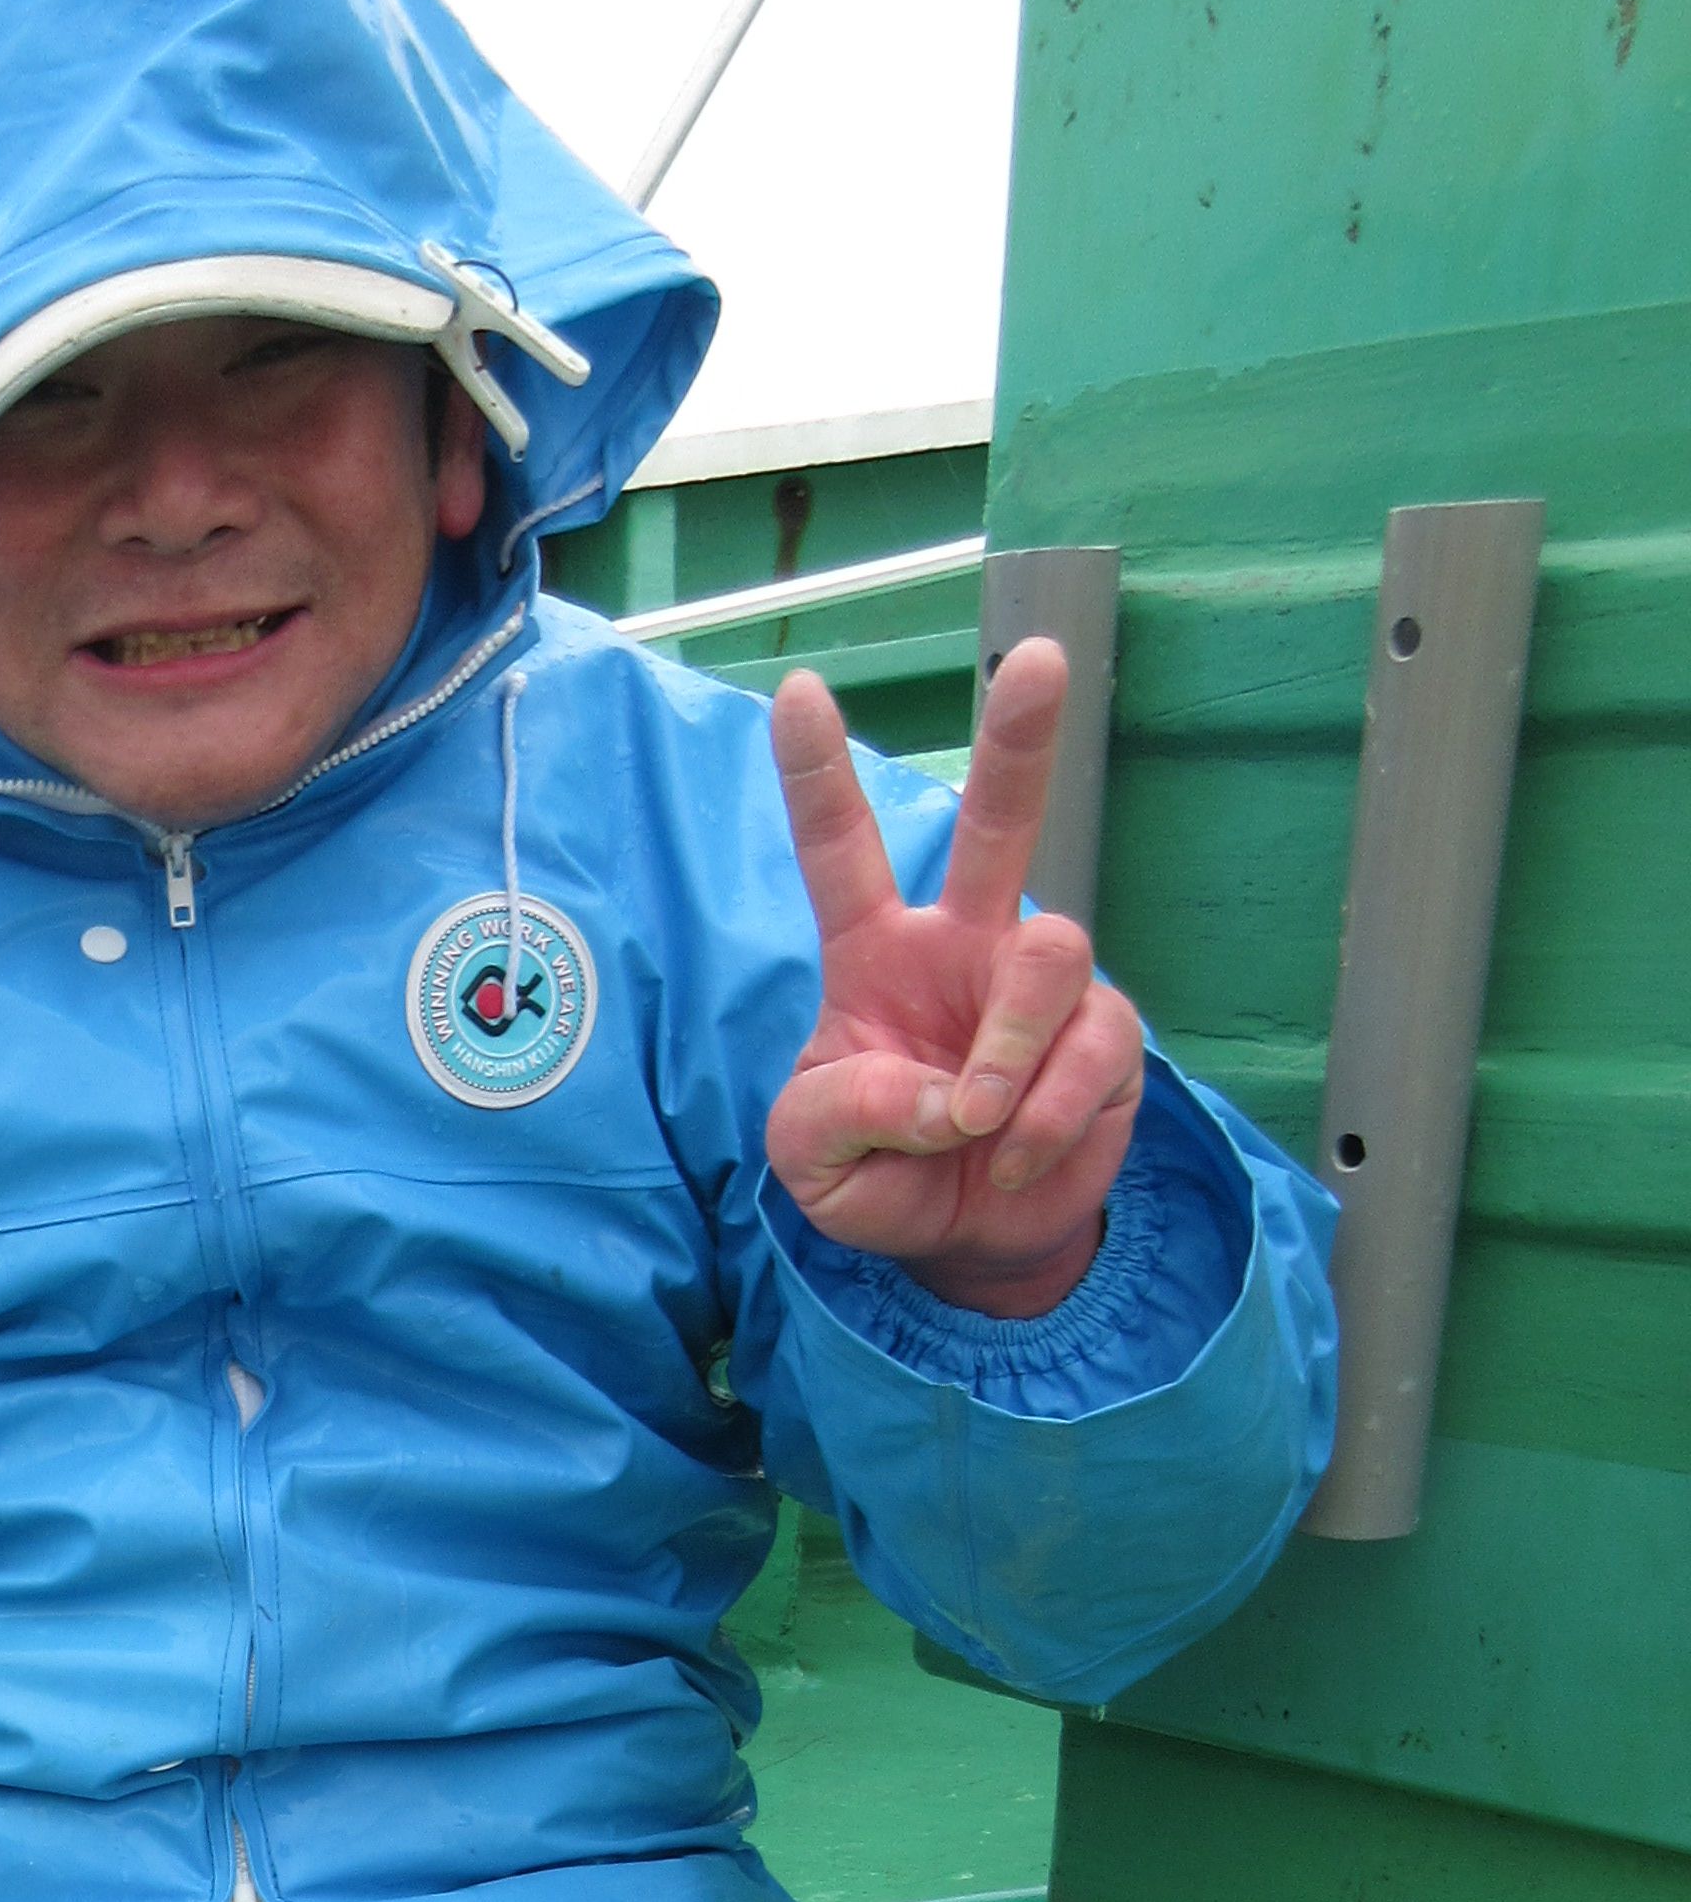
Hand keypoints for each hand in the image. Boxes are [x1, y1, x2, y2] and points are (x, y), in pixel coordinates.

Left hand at [764, 636, 1144, 1318]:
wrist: (967, 1242)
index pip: (841, 852)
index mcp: (875, 954)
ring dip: (1009, 1049)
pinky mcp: (1105, 1039)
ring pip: (1051, 956)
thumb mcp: (813, 1162)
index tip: (796, 690)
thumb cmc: (881, 1176)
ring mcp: (1038, 988)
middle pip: (999, 825)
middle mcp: (964, 946)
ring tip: (977, 1126)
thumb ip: (843, 1116)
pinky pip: (1091, 1051)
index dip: (818, 774)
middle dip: (1020, 741)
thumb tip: (938, 1092)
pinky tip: (1014, 1158)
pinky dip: (1046, 1118)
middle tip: (1038, 658)